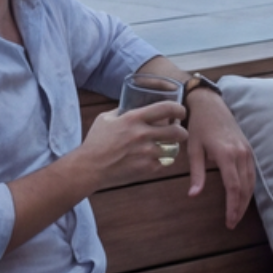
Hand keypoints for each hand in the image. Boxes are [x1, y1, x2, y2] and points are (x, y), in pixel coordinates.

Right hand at [71, 97, 191, 194]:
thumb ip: (121, 111)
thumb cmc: (95, 141)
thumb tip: (130, 104)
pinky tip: (156, 159)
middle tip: (180, 132)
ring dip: (173, 147)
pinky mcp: (146, 168)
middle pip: (177, 131)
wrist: (90, 167)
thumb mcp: (105, 119)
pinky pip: (164, 163)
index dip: (179, 109)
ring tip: (169, 146)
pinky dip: (162, 161)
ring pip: (173, 149)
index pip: (166, 108)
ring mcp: (146, 152)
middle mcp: (142, 134)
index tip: (181, 112)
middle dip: (182, 132)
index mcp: (133, 119)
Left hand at [186, 92, 256, 229]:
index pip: (233, 187)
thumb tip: (194, 195)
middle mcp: (241, 154)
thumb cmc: (199, 127)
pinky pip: (252, 173)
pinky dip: (248, 188)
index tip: (229, 221)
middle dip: (240, 208)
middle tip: (232, 223)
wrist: (211, 105)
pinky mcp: (248, 149)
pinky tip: (242, 197)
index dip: (232, 207)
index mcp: (227, 154)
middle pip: (245, 188)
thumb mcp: (193, 149)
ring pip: (251, 182)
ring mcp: (247, 151)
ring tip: (236, 214)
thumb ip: (196, 174)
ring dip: (245, 200)